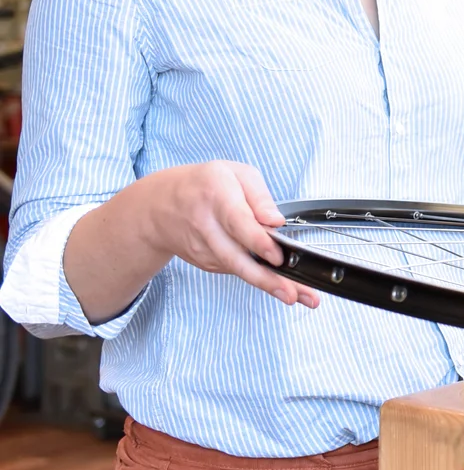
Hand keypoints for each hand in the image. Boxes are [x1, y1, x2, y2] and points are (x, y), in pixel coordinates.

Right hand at [137, 161, 317, 308]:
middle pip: (236, 257)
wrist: (159, 206)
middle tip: (291, 293)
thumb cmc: (205, 185)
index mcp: (217, 196)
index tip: (277, 256)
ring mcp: (204, 249)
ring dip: (268, 285)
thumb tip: (276, 221)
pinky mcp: (206, 262)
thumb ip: (259, 195)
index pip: (238, 223)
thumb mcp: (236, 173)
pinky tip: (279, 284)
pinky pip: (235, 269)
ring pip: (238, 270)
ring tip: (299, 296)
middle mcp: (207, 226)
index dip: (258, 242)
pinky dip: (258, 279)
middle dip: (265, 279)